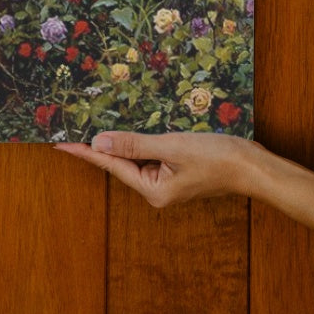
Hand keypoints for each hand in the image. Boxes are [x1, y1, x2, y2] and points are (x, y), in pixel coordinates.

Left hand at [55, 131, 258, 206]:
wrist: (252, 166)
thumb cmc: (216, 158)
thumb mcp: (171, 147)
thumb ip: (134, 144)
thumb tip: (98, 143)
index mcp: (153, 190)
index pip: (111, 165)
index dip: (85, 152)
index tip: (60, 143)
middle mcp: (157, 190)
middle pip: (121, 162)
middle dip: (100, 144)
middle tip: (73, 127)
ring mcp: (168, 182)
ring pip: (136, 157)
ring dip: (120, 141)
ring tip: (96, 122)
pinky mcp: (177, 171)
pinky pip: (150, 154)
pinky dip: (140, 141)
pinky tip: (132, 128)